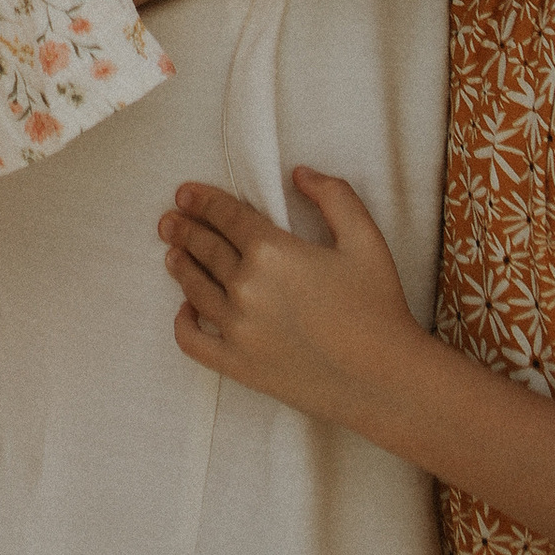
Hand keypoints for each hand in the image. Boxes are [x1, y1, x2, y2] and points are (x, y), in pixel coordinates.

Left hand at [158, 169, 430, 437]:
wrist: (386, 381)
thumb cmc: (379, 306)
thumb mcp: (365, 238)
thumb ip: (333, 196)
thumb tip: (299, 173)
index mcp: (272, 251)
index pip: (225, 216)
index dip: (202, 201)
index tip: (184, 194)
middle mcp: (246, 287)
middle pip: (205, 249)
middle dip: (184, 229)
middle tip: (168, 220)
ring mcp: (238, 329)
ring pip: (195, 289)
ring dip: (181, 266)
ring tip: (172, 254)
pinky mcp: (239, 366)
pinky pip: (193, 341)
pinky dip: (182, 322)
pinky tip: (185, 309)